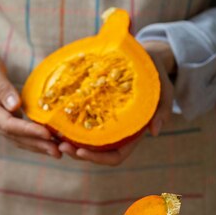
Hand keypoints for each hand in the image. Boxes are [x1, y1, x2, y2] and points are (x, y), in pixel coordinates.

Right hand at [0, 36, 61, 157]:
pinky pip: (17, 133)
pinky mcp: (1, 119)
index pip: (8, 124)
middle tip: (58, 151)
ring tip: (57, 151)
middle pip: (14, 136)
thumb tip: (15, 106)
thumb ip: (1, 86)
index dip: (28, 131)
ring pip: (16, 138)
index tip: (47, 134)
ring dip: (36, 146)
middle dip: (36, 144)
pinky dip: (32, 139)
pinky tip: (47, 142)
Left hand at [57, 41, 175, 165]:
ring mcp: (104, 121)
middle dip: (76, 152)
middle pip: (95, 153)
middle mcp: (116, 131)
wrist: (146, 56)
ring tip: (51, 134)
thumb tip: (155, 132)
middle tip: (58, 145)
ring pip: (84, 140)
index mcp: (132, 133)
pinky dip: (67, 123)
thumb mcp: (164, 88)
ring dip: (68, 141)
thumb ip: (163, 109)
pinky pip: (78, 120)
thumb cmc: (156, 74)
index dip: (98, 158)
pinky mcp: (94, 108)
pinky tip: (54, 117)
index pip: (115, 156)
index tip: (80, 152)